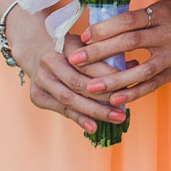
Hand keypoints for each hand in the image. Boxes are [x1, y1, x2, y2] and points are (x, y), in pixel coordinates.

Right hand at [7, 9, 123, 134]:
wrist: (36, 49)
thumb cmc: (72, 48)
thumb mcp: (88, 43)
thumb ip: (107, 54)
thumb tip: (134, 66)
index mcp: (64, 44)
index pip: (90, 63)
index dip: (110, 75)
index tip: (130, 83)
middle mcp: (49, 62)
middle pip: (79, 84)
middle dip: (104, 98)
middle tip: (124, 108)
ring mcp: (40, 79)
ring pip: (69, 100)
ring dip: (94, 112)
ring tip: (115, 118)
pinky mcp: (37, 96)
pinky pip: (61, 110)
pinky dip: (78, 118)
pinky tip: (94, 126)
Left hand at [69, 0, 170, 107]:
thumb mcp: (161, 8)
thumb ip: (135, 19)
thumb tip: (98, 30)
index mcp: (162, 14)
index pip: (128, 21)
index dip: (104, 29)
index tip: (83, 37)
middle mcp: (169, 34)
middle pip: (130, 43)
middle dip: (99, 52)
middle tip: (74, 60)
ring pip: (140, 70)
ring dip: (113, 80)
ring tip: (89, 87)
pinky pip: (152, 85)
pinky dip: (133, 93)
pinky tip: (115, 99)